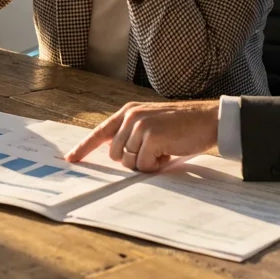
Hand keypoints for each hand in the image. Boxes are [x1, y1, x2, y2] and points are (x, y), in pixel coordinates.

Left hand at [65, 100, 220, 171]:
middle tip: (155, 152)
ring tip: (164, 150)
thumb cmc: (183, 126)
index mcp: (129, 112)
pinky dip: (156, 165)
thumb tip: (117, 154)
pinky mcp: (151, 136)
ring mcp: (140, 126)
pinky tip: (169, 153)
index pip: (101, 132)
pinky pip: (144, 165)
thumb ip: (133, 134)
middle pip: (115, 154)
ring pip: (129, 161)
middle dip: (133, 161)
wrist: (209, 119)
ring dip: (146, 163)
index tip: (70, 159)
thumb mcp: (153, 123)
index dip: (84, 147)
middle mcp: (131, 117)